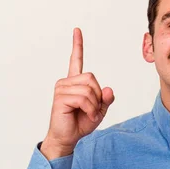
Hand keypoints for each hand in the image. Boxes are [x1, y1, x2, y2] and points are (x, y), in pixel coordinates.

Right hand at [41, 28, 113, 158]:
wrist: (67, 138)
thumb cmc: (81, 123)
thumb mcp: (99, 111)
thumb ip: (105, 99)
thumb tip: (108, 89)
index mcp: (74, 82)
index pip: (76, 60)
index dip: (77, 45)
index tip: (77, 30)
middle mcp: (66, 82)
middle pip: (92, 78)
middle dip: (97, 95)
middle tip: (92, 109)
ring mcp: (62, 88)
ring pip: (89, 89)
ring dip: (94, 105)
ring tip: (87, 114)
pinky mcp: (61, 97)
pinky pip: (84, 98)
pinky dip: (90, 109)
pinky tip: (85, 115)